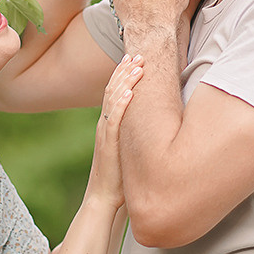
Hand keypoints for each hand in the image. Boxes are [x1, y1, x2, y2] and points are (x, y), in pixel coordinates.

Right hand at [88, 52, 143, 206]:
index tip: (134, 60)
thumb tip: (151, 126)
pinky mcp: (108, 144)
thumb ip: (133, 136)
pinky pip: (114, 119)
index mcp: (109, 125)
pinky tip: (131, 91)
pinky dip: (122, 103)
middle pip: (113, 90)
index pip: (114, 93)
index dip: (123, 75)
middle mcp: (105, 125)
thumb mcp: (127, 150)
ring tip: (137, 65)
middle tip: (138, 54)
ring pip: (113, 100)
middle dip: (125, 71)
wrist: (103, 199)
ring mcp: (105, 133)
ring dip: (125, 81)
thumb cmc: (119, 178)